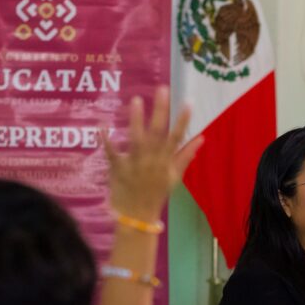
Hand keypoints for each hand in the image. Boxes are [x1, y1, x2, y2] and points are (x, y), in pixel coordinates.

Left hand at [102, 86, 202, 221]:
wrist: (137, 215)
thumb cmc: (156, 193)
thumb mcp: (175, 177)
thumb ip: (186, 156)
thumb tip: (202, 138)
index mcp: (165, 161)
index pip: (177, 137)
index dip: (184, 120)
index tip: (189, 102)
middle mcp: (151, 160)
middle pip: (158, 132)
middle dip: (161, 111)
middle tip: (162, 89)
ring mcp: (134, 164)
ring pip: (137, 139)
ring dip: (136, 120)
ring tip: (136, 100)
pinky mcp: (117, 168)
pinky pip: (112, 153)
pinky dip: (106, 140)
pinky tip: (103, 125)